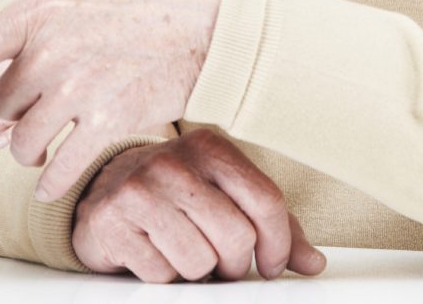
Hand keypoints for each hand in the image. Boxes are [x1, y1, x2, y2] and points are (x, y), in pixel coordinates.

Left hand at [0, 0, 221, 200]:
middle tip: (45, 106)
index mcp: (38, 12)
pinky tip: (55, 173)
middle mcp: (50, 48)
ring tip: (56, 136)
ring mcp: (77, 86)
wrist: (196, 24)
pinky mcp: (106, 121)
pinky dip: (51, 181)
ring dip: (33, 149)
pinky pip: (57, 170)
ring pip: (23, 143)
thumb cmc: (132, 15)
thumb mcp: (72, 5)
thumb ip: (26, 35)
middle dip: (16, 114)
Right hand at [72, 130, 325, 282]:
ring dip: (197, 271)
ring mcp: (140, 188)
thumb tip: (313, 263)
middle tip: (222, 262)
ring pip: (199, 263)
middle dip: (234, 264)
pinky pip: (161, 275)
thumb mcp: (227, 195)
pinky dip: (164, 275)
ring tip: (184, 250)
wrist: (108, 188)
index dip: (278, 244)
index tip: (272, 265)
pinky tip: (155, 251)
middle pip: (236, 238)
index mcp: (210, 147)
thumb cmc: (180, 194)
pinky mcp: (112, 220)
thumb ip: (273, 225)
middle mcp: (174, 161)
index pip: (265, 200)